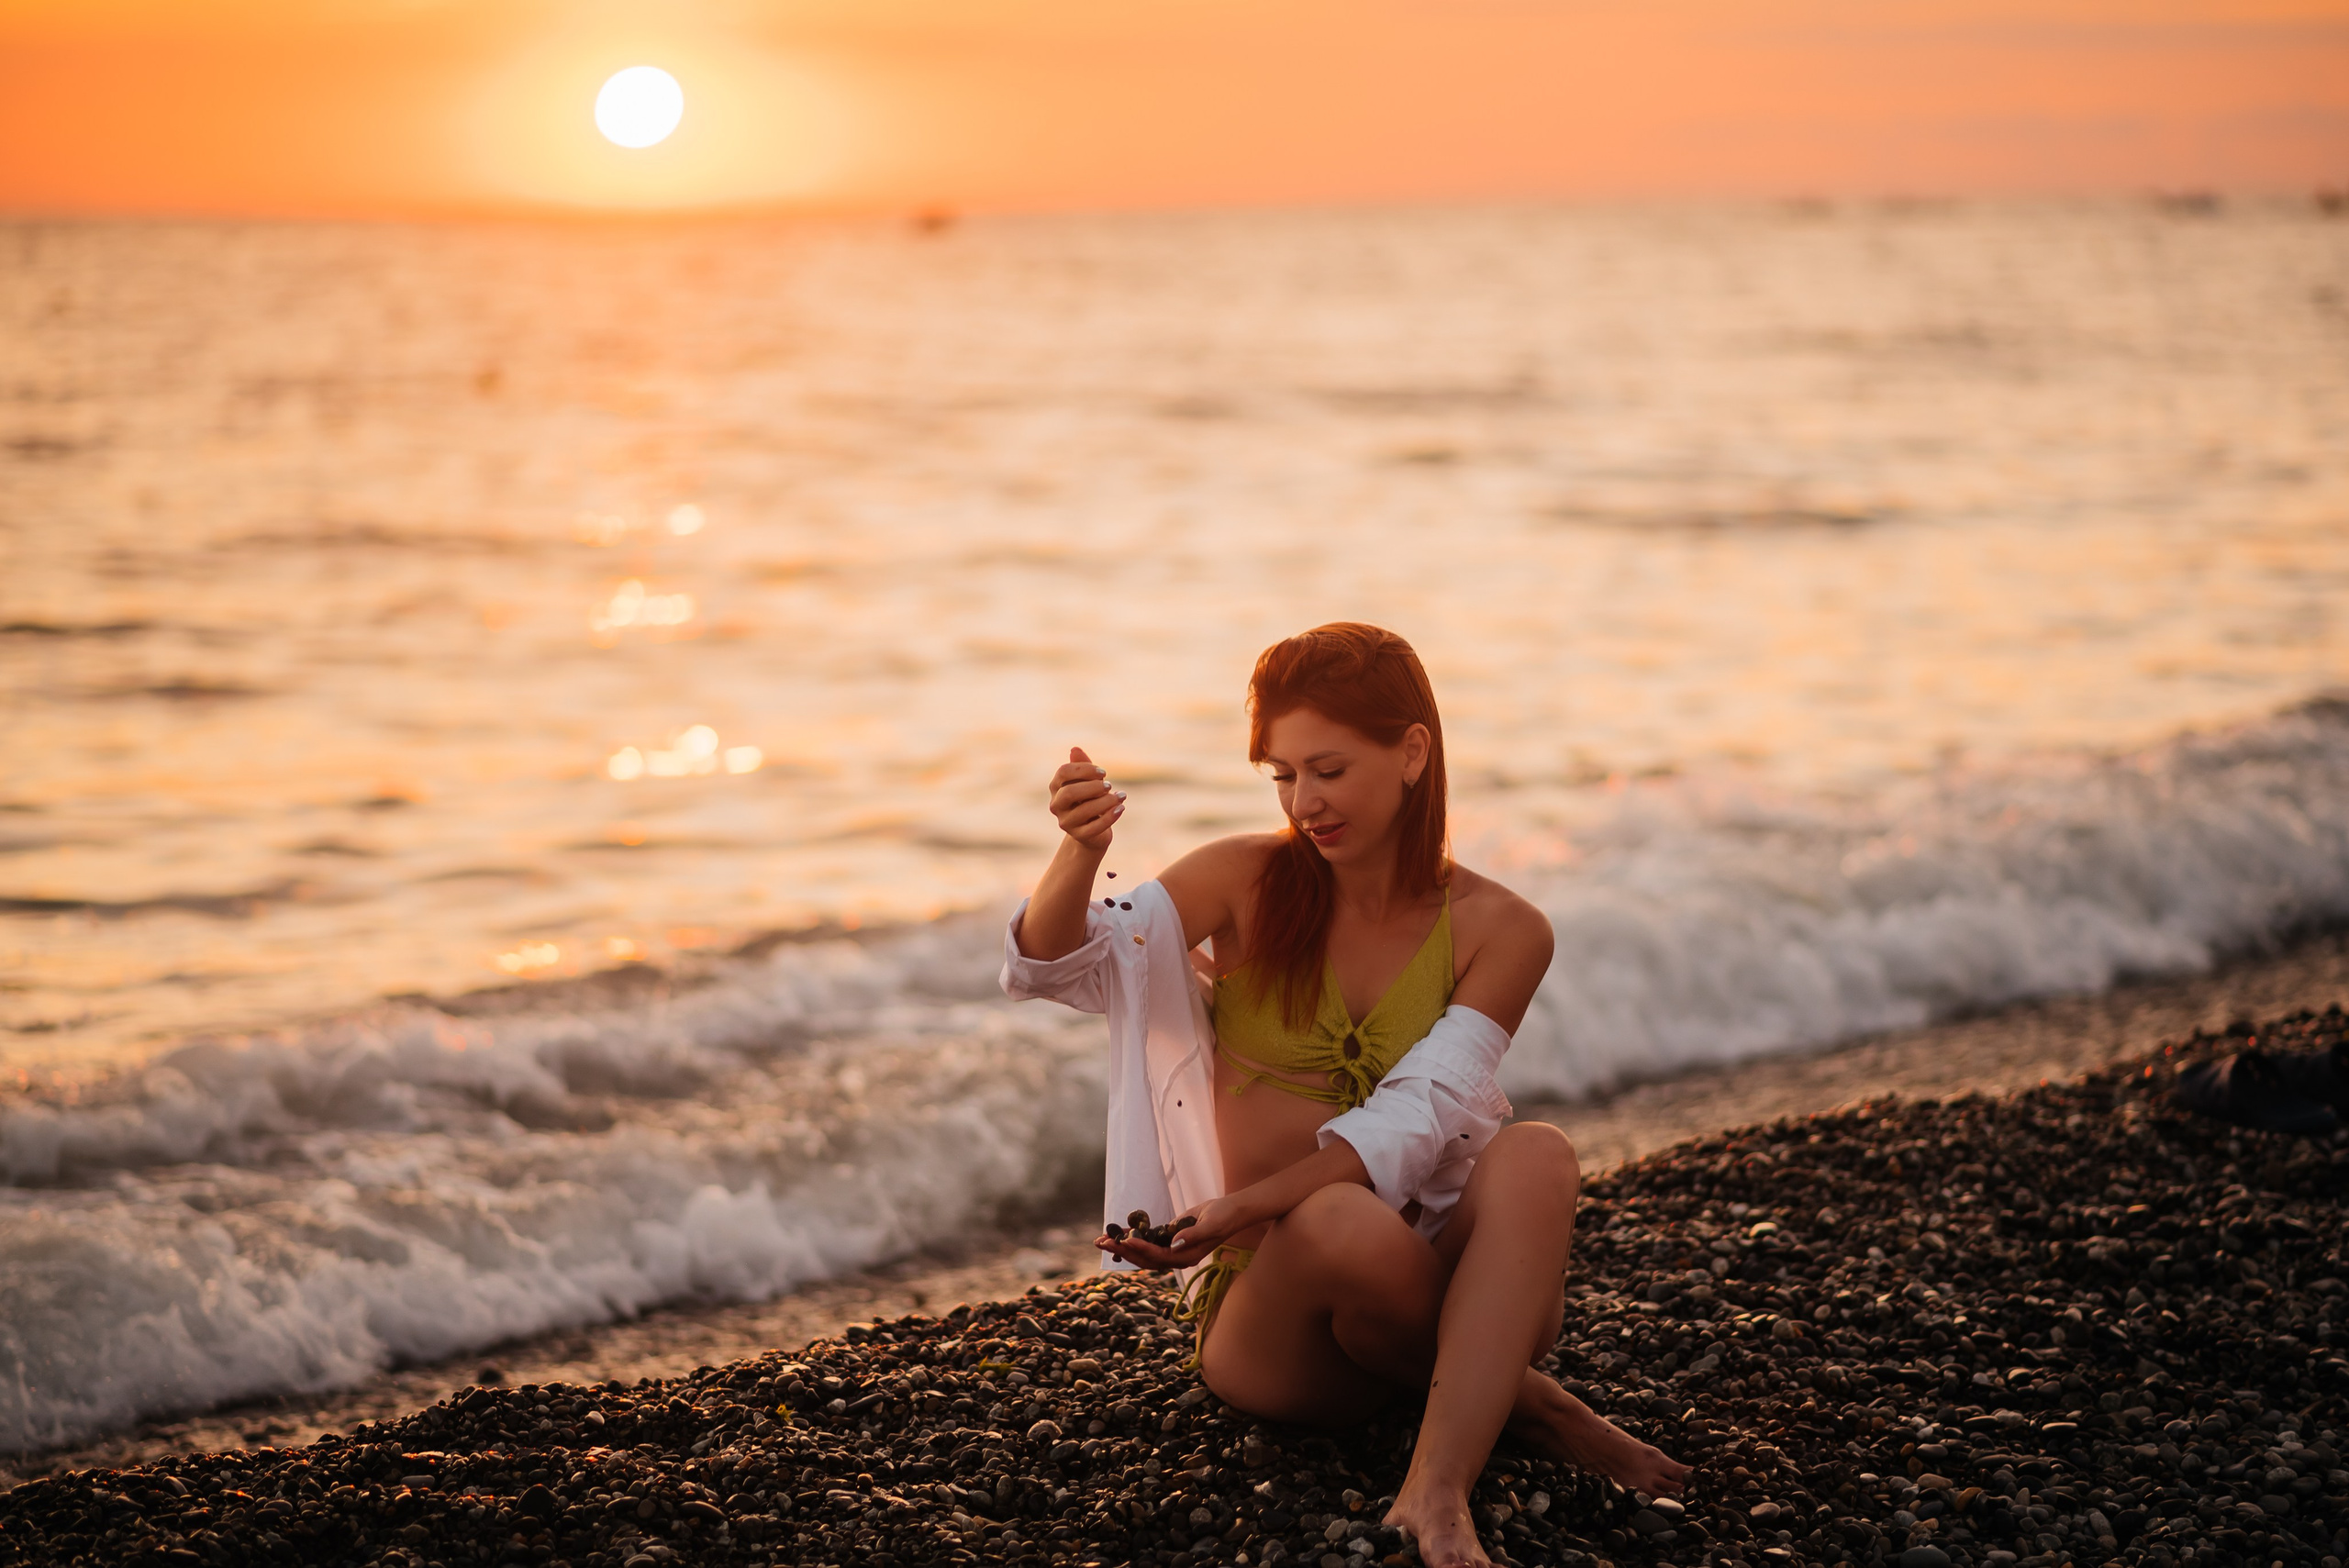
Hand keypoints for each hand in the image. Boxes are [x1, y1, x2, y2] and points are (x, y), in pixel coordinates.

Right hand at [1048, 746, 1124, 848]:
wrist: (1093, 831)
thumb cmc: (1090, 799)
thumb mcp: (1088, 781)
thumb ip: (1082, 765)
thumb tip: (1074, 749)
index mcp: (1056, 787)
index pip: (1063, 772)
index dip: (1084, 769)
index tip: (1102, 772)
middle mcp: (1056, 805)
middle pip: (1070, 792)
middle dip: (1092, 787)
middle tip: (1109, 785)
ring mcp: (1066, 822)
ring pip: (1084, 811)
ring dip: (1106, 801)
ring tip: (1121, 796)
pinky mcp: (1079, 836)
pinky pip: (1095, 827)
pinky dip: (1110, 816)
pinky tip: (1121, 808)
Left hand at [1096, 1195, 1249, 1270]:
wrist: (1232, 1211)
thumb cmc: (1224, 1217)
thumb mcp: (1211, 1225)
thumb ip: (1193, 1235)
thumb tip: (1174, 1243)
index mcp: (1188, 1257)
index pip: (1159, 1257)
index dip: (1142, 1250)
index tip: (1127, 1241)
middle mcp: (1178, 1256)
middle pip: (1145, 1259)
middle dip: (1124, 1251)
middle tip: (1103, 1242)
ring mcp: (1173, 1248)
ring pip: (1143, 1253)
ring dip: (1123, 1247)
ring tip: (1101, 1240)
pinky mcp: (1171, 1237)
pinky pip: (1149, 1240)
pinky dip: (1133, 1237)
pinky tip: (1119, 1233)